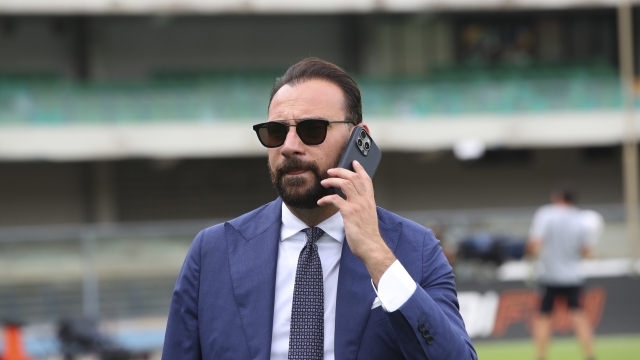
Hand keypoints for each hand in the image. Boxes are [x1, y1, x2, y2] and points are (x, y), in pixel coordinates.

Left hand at [318, 160, 395, 285]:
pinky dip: (326, 198)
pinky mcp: (349, 212)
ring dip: (332, 181)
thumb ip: (362, 206)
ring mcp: (357, 205)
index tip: (353, 162)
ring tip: (324, 182)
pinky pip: (335, 199)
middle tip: (330, 171)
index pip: (366, 179)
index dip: (360, 169)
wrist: (371, 246)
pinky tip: (321, 201)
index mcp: (370, 200)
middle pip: (353, 178)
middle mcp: (365, 200)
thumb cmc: (368, 234)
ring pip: (344, 184)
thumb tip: (354, 202)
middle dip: (340, 171)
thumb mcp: (368, 216)